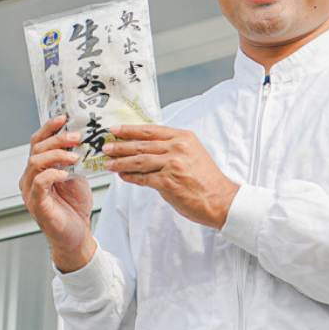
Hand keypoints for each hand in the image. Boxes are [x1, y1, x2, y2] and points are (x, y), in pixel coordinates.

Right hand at [19, 116, 96, 273]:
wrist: (76, 236)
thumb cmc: (74, 207)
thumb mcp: (76, 177)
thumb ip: (73, 159)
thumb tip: (81, 138)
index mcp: (37, 169)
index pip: (37, 142)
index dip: (48, 128)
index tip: (63, 117)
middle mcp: (29, 178)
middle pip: (36, 149)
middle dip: (57, 139)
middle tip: (76, 136)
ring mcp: (30, 191)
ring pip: (35, 162)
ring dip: (56, 154)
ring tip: (75, 155)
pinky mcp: (36, 204)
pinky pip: (39, 183)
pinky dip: (52, 174)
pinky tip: (65, 173)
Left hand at [103, 124, 238, 229]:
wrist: (221, 200)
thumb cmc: (206, 179)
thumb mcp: (192, 153)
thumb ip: (172, 147)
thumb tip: (145, 147)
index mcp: (183, 137)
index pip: (151, 130)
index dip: (130, 129)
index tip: (116, 129)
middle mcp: (177, 148)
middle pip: (141, 144)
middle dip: (120, 145)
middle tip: (106, 146)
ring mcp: (172, 164)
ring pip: (139, 160)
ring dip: (120, 161)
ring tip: (108, 162)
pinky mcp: (167, 182)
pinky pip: (142, 178)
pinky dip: (130, 177)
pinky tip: (122, 176)